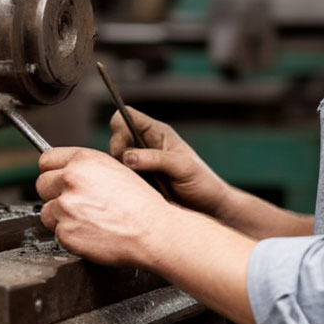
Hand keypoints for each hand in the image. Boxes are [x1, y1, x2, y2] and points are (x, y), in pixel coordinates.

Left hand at [36, 146, 171, 267]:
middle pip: (42, 184)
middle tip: (74, 204)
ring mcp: (66, 206)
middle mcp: (71, 179)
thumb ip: (86, 168)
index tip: (56, 179)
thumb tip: (67, 172)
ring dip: (60, 217)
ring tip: (87, 221)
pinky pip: (57, 233)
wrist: (152, 231)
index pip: (46, 160)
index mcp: (84, 160)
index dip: (52, 171)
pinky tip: (90, 233)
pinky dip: (69, 236)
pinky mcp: (65, 232)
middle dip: (54, 194)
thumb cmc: (141, 204)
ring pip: (47, 211)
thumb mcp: (115, 170)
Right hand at [109, 107, 230, 217]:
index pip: (127, 116)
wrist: (208, 207)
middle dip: (117, 153)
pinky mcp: (138, 182)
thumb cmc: (201, 181)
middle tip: (132, 170)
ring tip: (142, 184)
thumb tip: (126, 157)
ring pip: (116, 161)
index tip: (124, 147)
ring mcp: (140, 164)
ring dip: (122, 171)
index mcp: (157, 132)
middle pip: (116, 139)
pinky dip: (124, 184)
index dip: (119, 127)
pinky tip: (138, 192)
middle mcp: (145, 145)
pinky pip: (121, 178)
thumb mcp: (182, 167)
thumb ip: (155, 159)